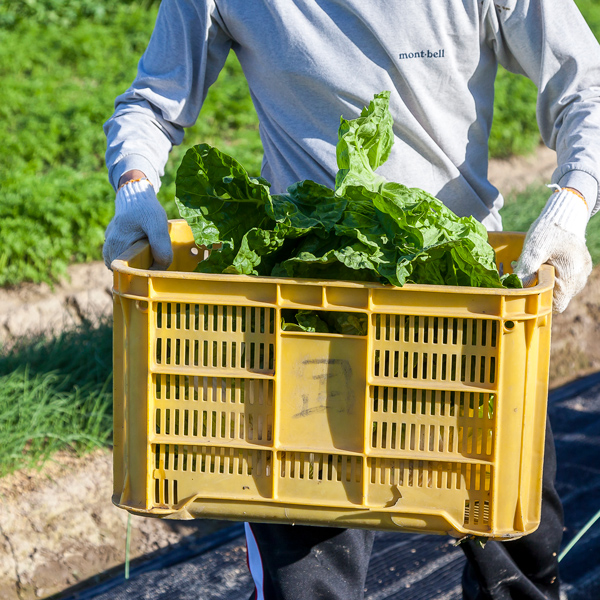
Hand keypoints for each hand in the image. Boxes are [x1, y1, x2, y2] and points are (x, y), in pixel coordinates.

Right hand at [103, 177, 172, 269]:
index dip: (143, 275)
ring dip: (137, 264)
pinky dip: (133, 258)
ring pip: (124, 266)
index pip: (128, 273)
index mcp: (118, 245)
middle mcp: (109, 248)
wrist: (136, 195)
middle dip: (141, 270)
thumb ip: (160, 246)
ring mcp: (108, 246)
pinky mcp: (111, 244)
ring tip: (149, 253)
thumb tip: (160, 268)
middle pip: (126, 271)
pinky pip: (123, 259)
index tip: (154, 270)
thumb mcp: (158, 224)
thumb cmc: (147, 209)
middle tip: (154, 261)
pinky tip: (143, 249)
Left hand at [514, 187, 591, 312]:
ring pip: (559, 292)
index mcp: (571, 276)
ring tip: (535, 268)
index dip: (539, 301)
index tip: (527, 290)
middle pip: (556, 299)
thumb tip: (518, 289)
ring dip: (545, 284)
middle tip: (526, 275)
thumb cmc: (548, 231)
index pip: (555, 305)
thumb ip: (527, 269)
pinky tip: (543, 266)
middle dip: (539, 291)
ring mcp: (580, 276)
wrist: (564, 216)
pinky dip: (551, 278)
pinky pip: (563, 283)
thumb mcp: (533, 249)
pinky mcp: (578, 271)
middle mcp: (579, 280)